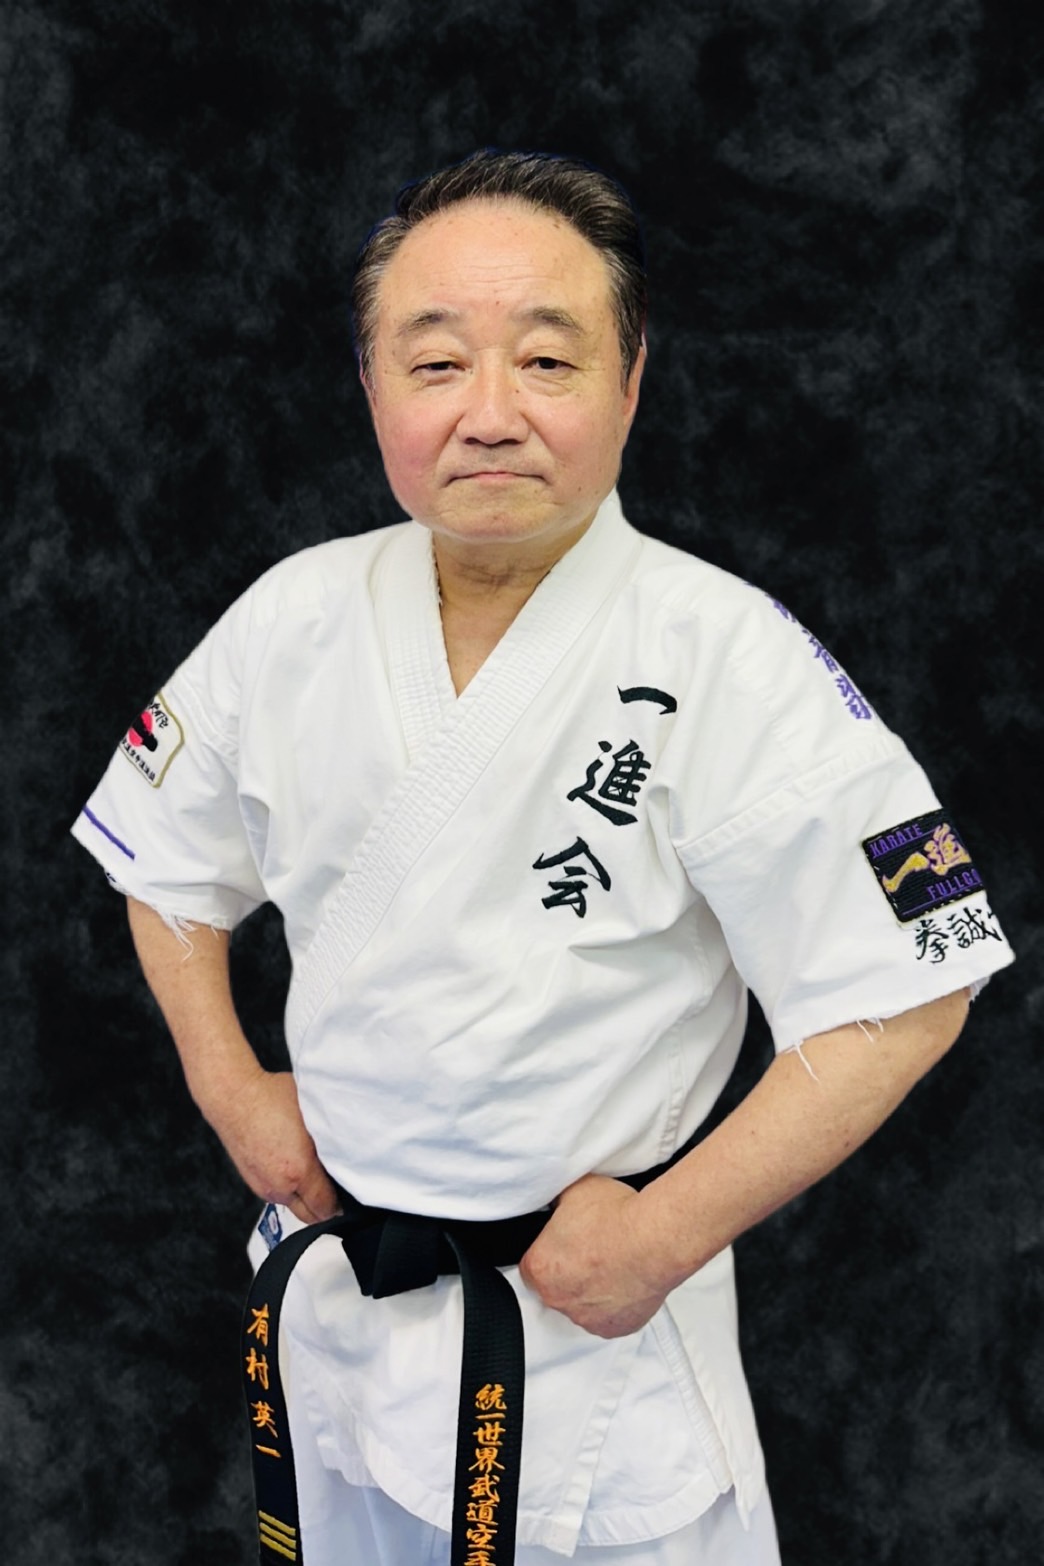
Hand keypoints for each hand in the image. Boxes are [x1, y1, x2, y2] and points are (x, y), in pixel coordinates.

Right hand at [206, 1069, 340, 1225]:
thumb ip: (330, 1138)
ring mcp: (262, 1186)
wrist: (232, 1096)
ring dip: (305, 1196)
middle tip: (336, 1187)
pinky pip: (277, 1193)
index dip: (342, 1202)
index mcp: (298, 1172)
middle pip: (310, 1216)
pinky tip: (293, 1165)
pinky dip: (289, 1187)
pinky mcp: (251, 1180)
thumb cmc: (271, 1097)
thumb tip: (346, 1149)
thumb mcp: (313, 1113)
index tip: (349, 1191)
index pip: (326, 1207)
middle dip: (325, 1206)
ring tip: (315, 1173)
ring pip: (293, 1204)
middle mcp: (278, 1186)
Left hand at [518, 1174, 671, 1337]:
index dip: (548, 1251)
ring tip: (612, 1263)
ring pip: (582, 1305)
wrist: (655, 1240)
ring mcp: (587, 1318)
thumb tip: (556, 1205)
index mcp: (541, 1268)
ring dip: (591, 1289)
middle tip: (590, 1251)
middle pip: (555, 1288)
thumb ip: (556, 1204)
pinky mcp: (615, 1328)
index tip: (563, 1243)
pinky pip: (609, 1317)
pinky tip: (626, 1279)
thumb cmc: (617, 1218)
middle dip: (569, 1272)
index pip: (531, 1266)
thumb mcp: (573, 1192)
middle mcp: (559, 1299)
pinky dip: (615, 1302)